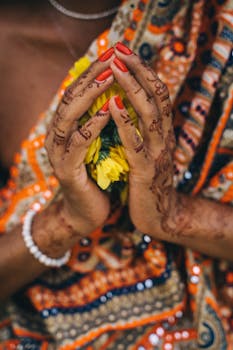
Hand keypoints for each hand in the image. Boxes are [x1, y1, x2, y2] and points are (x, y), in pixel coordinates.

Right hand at [45, 55, 114, 235]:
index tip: (115, 53)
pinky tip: (106, 113)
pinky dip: (92, 126)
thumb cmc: (96, 175)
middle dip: (92, 75)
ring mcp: (59, 152)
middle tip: (112, 55)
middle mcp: (59, 136)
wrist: (86, 211)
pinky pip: (78, 144)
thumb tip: (117, 95)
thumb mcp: (98, 144)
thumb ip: (100, 122)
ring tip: (110, 76)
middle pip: (71, 97)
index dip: (94, 71)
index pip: (78, 92)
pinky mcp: (67, 170)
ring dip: (90, 95)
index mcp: (67, 128)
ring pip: (69, 116)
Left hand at [109, 44, 176, 236]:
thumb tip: (129, 105)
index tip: (126, 51)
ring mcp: (156, 153)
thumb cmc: (148, 180)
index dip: (143, 71)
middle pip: (156, 96)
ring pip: (148, 114)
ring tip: (116, 68)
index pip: (157, 94)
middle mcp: (163, 137)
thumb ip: (143, 130)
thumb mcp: (148, 150)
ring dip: (132, 88)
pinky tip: (112, 107)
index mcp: (162, 132)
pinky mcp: (146, 171)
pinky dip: (125, 123)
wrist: (159, 215)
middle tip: (120, 49)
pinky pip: (136, 143)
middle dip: (138, 70)